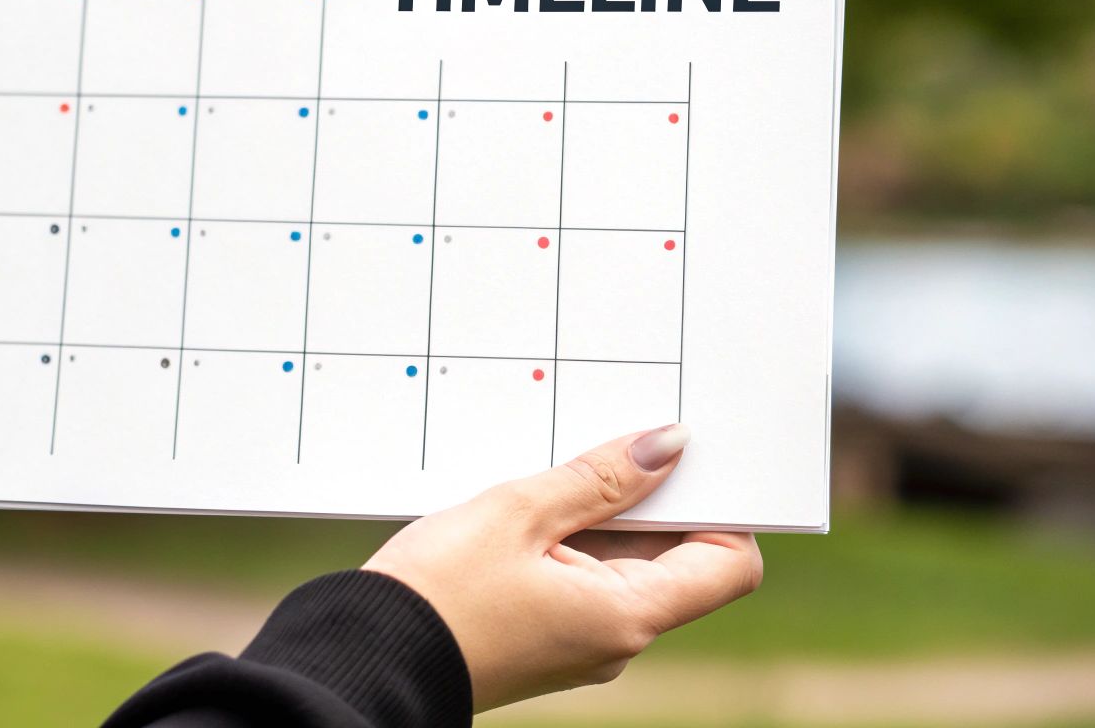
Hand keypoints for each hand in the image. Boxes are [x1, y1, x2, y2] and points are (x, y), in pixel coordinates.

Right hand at [362, 425, 761, 711]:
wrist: (366, 654)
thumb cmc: (437, 593)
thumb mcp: (518, 513)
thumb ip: (599, 478)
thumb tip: (667, 447)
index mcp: (627, 616)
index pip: (728, 563)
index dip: (723, 506)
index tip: (687, 457)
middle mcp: (617, 638)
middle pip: (676, 557)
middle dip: (652, 497)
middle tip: (613, 440)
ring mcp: (581, 639)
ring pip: (624, 563)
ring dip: (603, 512)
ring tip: (555, 471)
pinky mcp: (546, 633)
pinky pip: (583, 576)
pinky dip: (571, 536)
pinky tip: (531, 505)